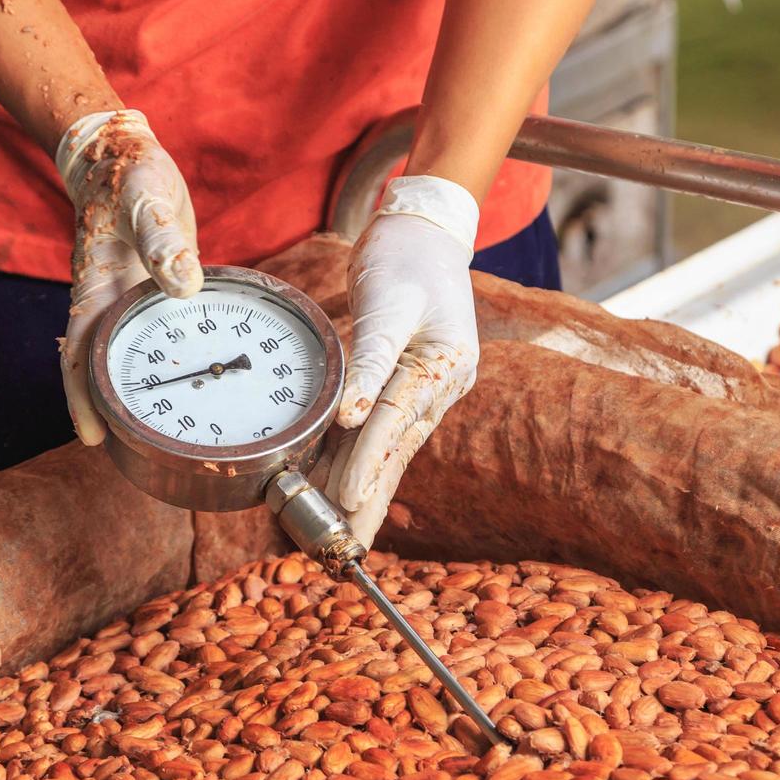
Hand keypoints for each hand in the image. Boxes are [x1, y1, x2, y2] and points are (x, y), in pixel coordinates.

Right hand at [55, 110, 200, 444]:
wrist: (124, 156)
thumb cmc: (130, 176)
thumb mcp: (146, 199)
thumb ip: (162, 239)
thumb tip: (182, 285)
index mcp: (96, 290)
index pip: (80, 358)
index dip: (82, 402)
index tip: (91, 439)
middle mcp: (110, 305)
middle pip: (102, 373)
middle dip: (113, 415)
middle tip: (139, 457)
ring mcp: (132, 304)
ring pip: (132, 361)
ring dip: (144, 396)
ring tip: (169, 436)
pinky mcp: (155, 296)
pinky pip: (159, 340)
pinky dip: (171, 364)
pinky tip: (196, 385)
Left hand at [326, 175, 480, 544]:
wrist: (422, 232)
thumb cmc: (406, 258)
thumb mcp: (387, 301)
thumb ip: (370, 359)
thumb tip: (352, 415)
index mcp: (444, 364)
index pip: (397, 421)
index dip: (369, 463)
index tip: (345, 501)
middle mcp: (441, 384)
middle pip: (397, 451)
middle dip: (371, 500)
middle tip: (347, 547)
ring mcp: (426, 389)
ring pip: (390, 448)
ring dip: (364, 489)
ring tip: (341, 532)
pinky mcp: (406, 386)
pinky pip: (381, 431)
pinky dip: (358, 459)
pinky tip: (335, 487)